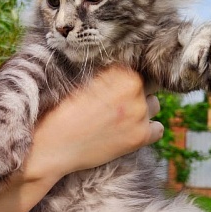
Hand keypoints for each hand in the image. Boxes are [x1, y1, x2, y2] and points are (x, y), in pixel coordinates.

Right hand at [25, 66, 163, 182]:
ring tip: (120, 117)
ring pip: (154, 105)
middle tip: (115, 103)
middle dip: (136, 92)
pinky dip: (148, 130)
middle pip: (149, 85)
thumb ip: (109, 74)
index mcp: (121, 70)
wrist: (52, 144)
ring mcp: (139, 113)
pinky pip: (158, 129)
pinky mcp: (140, 137)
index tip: (117, 86)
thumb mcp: (84, 81)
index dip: (128, 77)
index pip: (139, 67)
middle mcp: (134, 88)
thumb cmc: (62, 111)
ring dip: (142, 110)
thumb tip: (127, 69)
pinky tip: (130, 131)